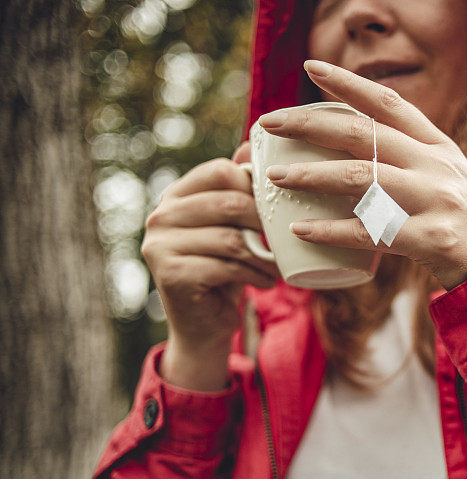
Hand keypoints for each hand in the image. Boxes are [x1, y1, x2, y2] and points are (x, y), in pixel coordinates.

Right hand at [141, 143, 278, 389]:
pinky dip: (255, 275)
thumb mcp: (235, 224)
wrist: (205, 321)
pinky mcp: (169, 274)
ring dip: (263, 255)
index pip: (220, 171)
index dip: (255, 187)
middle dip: (264, 223)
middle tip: (283, 240)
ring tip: (275, 266)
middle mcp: (161, 214)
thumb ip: (240, 188)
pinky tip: (265, 281)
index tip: (274, 209)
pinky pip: (226, 266)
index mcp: (177, 195)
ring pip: (230, 238)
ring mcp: (159, 244)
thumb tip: (252, 145)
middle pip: (229, 203)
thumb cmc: (226, 266)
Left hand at [258, 60, 466, 289]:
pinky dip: (331, 231)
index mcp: (435, 145)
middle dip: (308, 124)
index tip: (312, 69)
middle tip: (269, 123)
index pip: (387, 103)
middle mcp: (433, 165)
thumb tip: (353, 146)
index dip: (348, 83)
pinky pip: (369, 233)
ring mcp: (432, 200)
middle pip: (361, 133)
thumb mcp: (446, 174)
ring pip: (360, 179)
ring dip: (311, 175)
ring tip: (275, 177)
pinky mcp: (430, 238)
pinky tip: (301, 229)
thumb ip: (409, 157)